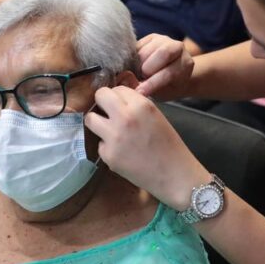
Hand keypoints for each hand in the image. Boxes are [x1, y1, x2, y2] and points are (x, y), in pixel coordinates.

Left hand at [85, 86, 207, 209]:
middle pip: (100, 96)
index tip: (121, 105)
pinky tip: (121, 152)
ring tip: (109, 130)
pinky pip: (99, 143)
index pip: (117, 88)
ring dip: (98, 123)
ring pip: (90, 119)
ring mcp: (114, 137)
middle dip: (102, 102)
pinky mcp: (108, 155)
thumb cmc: (169, 145)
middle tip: (108, 112)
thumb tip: (117, 100)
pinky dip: (107, 147)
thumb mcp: (156, 116)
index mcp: (141, 105)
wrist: (174, 174)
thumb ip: (136, 105)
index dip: (118, 97)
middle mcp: (125, 117)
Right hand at [134, 34, 193, 99]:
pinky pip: (138, 46)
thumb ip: (153, 89)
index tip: (140, 92)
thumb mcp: (166, 93)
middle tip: (142, 78)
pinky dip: (134, 57)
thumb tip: (135, 86)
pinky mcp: (152, 37)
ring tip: (140, 72)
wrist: (173, 71)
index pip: (169, 73)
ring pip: (146, 50)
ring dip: (139, 64)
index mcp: (186, 64)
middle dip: (147, 69)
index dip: (152, 83)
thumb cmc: (170, 85)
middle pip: (163, 53)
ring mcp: (164, 39)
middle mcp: (178, 47)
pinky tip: (137, 64)